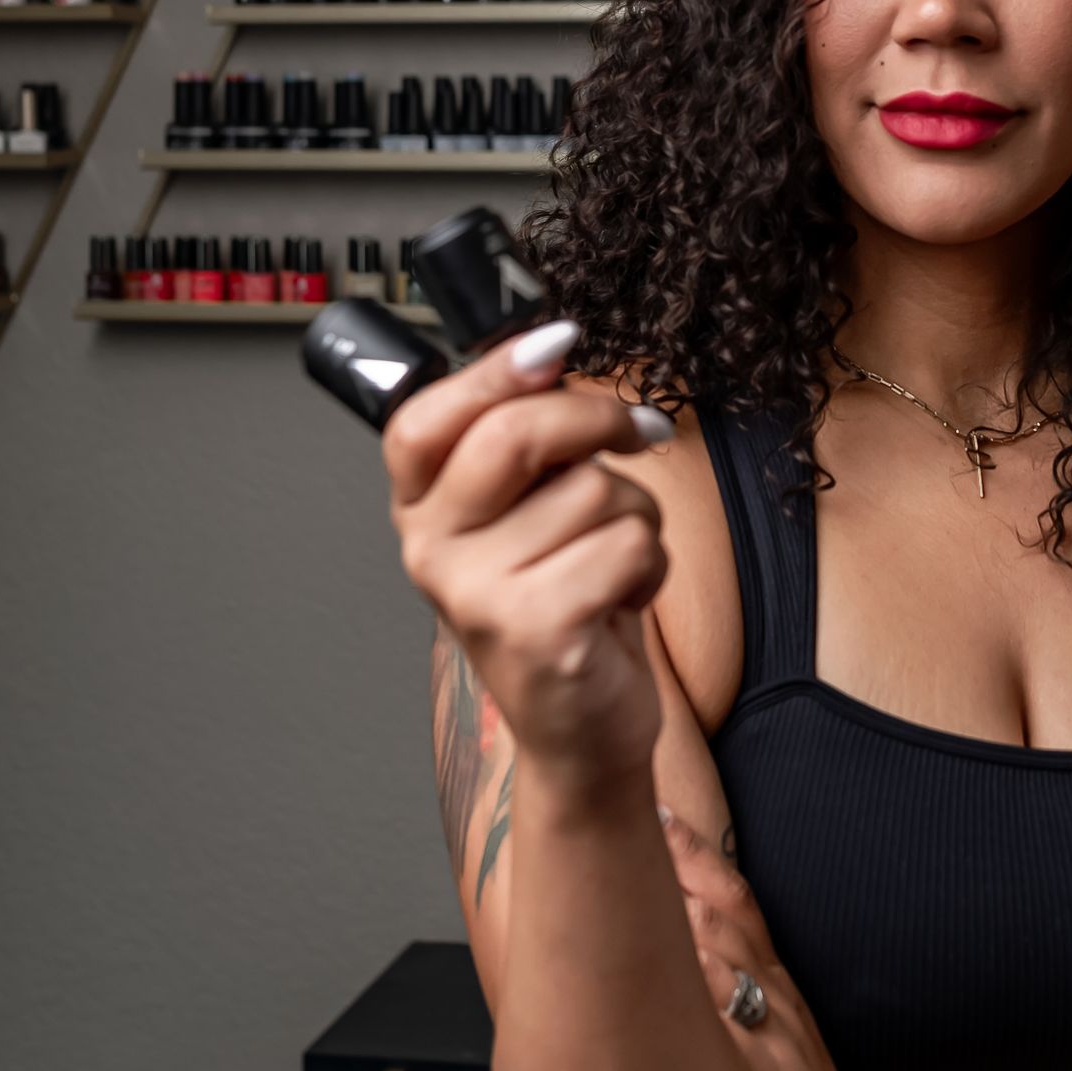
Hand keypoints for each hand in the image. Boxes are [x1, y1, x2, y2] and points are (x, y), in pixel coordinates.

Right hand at [382, 318, 676, 792]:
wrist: (581, 727)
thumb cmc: (564, 605)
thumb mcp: (529, 514)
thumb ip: (527, 443)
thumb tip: (556, 347)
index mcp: (421, 510)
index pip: (424, 419)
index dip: (493, 370)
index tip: (558, 342)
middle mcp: (431, 550)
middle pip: (515, 435)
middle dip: (597, 418)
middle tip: (636, 432)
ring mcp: (476, 594)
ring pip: (594, 490)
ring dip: (636, 515)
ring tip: (614, 560)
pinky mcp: (537, 630)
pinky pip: (628, 545)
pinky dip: (651, 565)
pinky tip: (624, 598)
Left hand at [656, 805, 911, 1070]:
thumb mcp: (758, 1048)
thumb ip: (722, 1002)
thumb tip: (668, 958)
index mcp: (768, 989)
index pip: (732, 902)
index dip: (695, 852)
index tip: (653, 805)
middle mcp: (775, 1000)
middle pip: (730, 912)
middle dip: (687, 860)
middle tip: (641, 808)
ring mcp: (780, 1040)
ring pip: (735, 961)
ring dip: (694, 912)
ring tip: (650, 868)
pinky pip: (747, 1039)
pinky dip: (716, 1003)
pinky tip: (690, 972)